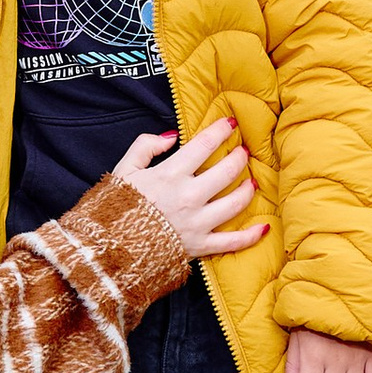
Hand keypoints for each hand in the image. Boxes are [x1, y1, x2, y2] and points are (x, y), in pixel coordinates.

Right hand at [113, 119, 264, 258]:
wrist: (108, 249)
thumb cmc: (114, 207)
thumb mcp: (123, 169)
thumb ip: (145, 146)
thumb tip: (171, 137)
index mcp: (170, 175)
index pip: (204, 145)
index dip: (221, 130)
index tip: (231, 123)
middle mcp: (188, 197)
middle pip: (226, 172)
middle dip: (239, 158)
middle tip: (243, 152)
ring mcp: (197, 223)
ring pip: (235, 203)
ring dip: (247, 189)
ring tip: (251, 181)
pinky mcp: (200, 246)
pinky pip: (232, 242)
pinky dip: (250, 236)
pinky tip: (263, 226)